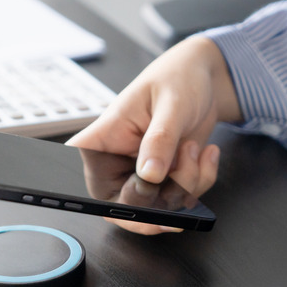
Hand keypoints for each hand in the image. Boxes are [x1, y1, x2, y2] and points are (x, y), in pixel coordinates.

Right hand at [67, 36, 241, 233]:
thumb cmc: (177, 79)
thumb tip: (149, 175)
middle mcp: (116, 163)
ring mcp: (141, 177)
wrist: (204, 81)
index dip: (96, 194)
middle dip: (163, 192)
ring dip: (188, 182)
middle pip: (124, 205)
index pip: (83, 171)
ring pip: (159, 207)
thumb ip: (160, 139)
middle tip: (182, 161)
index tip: (134, 191)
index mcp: (102, 140)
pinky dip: (201, 181)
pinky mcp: (164, 183)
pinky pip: (182, 201)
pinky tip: (204, 154)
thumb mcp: (171, 104)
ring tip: (192, 147)